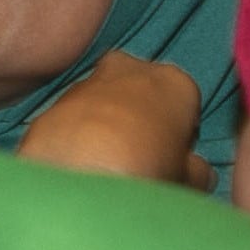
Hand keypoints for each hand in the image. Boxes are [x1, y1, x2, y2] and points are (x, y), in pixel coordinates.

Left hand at [14, 50, 200, 184]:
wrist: (74, 174)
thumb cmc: (147, 171)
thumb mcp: (189, 180)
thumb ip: (198, 170)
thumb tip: (198, 170)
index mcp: (175, 82)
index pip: (186, 105)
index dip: (179, 136)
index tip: (171, 159)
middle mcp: (130, 69)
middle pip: (142, 94)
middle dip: (140, 119)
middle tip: (139, 160)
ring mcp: (86, 82)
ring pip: (104, 103)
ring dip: (106, 127)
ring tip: (105, 168)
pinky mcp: (51, 103)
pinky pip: (73, 119)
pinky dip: (76, 137)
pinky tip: (77, 166)